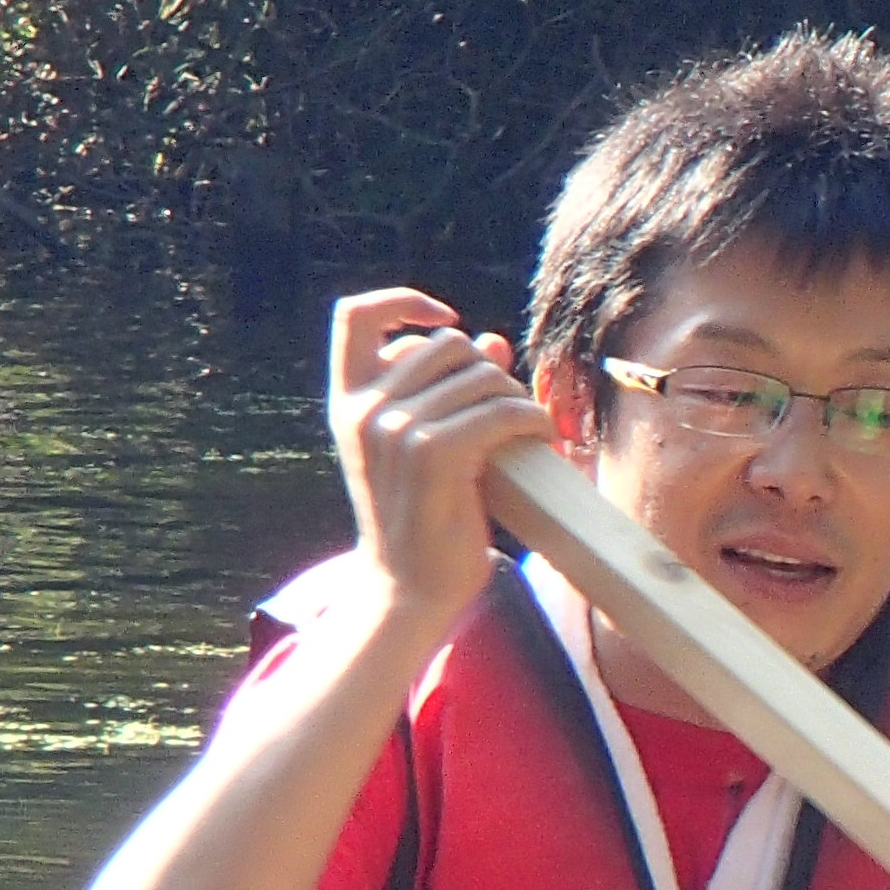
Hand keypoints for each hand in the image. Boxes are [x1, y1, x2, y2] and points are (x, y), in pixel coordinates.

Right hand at [330, 290, 549, 637]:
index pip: (356, 315)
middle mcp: (364, 408)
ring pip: (480, 375)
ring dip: (516, 397)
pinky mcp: (434, 455)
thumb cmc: (423, 518)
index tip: (446, 317)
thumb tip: (491, 340)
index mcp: (347, 399)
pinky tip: (543, 435)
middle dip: (488, 369)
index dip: (403, 302)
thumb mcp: (424, 446)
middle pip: (446, 343)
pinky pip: (500, 411)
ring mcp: (394, 430)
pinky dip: (531, 418)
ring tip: (527, 429)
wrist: (408, 587)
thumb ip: (448, 391)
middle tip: (508, 409)